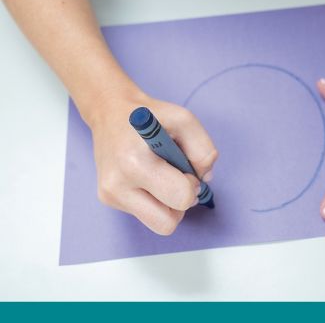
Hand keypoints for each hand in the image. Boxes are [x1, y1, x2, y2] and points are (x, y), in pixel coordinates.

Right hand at [86, 90, 217, 234]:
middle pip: (167, 224)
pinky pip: (146, 214)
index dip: (191, 186)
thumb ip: (203, 149)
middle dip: (180, 202)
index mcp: (134, 162)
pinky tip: (148, 176)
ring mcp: (110, 194)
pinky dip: (155, 199)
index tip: (185, 168)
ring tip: (162, 176)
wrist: (111, 112)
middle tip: (177, 176)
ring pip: (158, 225)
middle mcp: (117, 184)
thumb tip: (204, 179)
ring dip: (169, 205)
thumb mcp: (184, 119)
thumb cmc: (150, 116)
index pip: (180, 199)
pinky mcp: (107, 199)